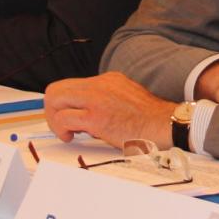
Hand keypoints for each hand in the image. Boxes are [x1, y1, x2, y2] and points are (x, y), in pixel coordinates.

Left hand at [44, 73, 171, 149]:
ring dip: (54, 119)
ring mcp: (96, 98)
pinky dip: (61, 129)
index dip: (64, 104)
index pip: (71, 85)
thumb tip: (86, 118)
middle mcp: (99, 84)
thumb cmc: (150, 120)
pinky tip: (72, 137)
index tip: (69, 118)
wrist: (166, 124)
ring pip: (55, 99)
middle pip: (56, 89)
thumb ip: (107, 101)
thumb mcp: (127, 99)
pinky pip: (64, 118)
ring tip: (67, 133)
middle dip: (52, 110)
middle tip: (62, 127)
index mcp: (107, 80)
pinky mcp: (96, 117)